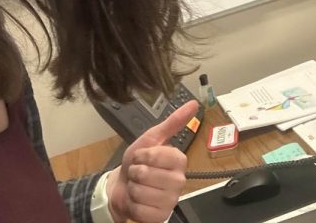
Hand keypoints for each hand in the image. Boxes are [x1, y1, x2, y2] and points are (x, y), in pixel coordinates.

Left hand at [107, 100, 198, 222]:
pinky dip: (133, 205)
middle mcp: (179, 181)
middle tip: (139, 173)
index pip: (156, 156)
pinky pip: (140, 210)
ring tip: (138, 186)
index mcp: (179, 161)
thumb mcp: (152, 138)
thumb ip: (173, 122)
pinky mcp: (161, 216)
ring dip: (133, 189)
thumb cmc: (137, 162)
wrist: (122, 185)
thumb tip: (193, 105)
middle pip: (147, 174)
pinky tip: (139, 201)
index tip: (142, 157)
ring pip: (142, 192)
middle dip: (136, 172)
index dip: (142, 155)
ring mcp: (171, 200)